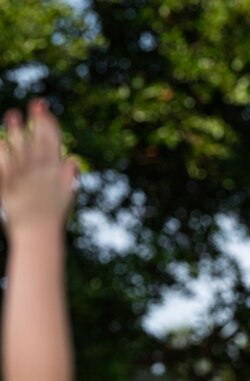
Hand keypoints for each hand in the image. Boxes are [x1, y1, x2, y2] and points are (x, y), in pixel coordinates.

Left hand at [0, 100, 77, 234]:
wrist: (37, 235)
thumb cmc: (51, 216)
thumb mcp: (65, 197)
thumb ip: (68, 178)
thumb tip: (71, 161)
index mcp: (55, 172)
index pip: (53, 143)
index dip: (48, 124)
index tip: (43, 108)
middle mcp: (41, 173)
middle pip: (38, 142)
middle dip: (36, 122)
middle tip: (32, 104)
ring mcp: (24, 179)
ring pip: (20, 150)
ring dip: (17, 132)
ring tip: (11, 115)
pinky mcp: (8, 187)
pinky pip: (3, 166)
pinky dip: (1, 153)